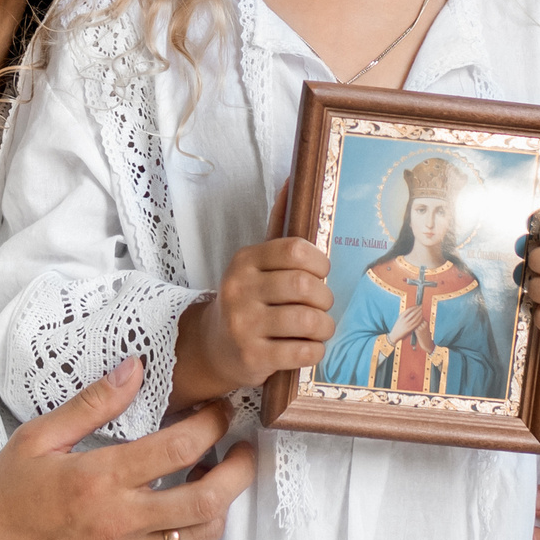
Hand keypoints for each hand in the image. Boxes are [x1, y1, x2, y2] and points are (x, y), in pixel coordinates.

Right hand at [0, 359, 255, 539]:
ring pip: (201, 533)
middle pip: (208, 498)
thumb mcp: (37, 439)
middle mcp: (121, 522)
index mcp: (99, 479)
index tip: (219, 410)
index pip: (179, 448)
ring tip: (217, 475)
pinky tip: (185, 507)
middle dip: (240, 468)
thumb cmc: (2, 501)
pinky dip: (193, 529)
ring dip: (221, 502)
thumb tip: (134, 368)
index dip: (212, 423)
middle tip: (244, 447)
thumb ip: (92, 403)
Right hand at [176, 233, 334, 400]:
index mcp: (244, 261)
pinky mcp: (252, 357)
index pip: (295, 250)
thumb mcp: (255, 263)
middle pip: (304, 286)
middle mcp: (239, 290)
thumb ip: (276, 225)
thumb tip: (290, 182)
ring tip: (321, 328)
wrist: (214, 346)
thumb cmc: (248, 299)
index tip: (321, 273)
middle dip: (325, 297)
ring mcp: (243, 325)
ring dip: (325, 326)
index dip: (319, 262)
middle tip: (323, 304)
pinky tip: (309, 347)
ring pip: (307, 321)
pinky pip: (302, 352)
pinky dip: (315, 351)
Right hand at [390, 302, 427, 343]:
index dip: (414, 307)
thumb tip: (410, 310)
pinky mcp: (409, 329)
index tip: (417, 305)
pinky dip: (419, 320)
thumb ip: (404, 315)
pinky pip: (416, 324)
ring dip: (420, 314)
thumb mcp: (399, 319)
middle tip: (422, 306)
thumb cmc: (397, 326)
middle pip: (413, 313)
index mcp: (401, 317)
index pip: (409, 310)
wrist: (394, 335)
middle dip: (418, 309)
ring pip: (415, 318)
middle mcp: (404, 320)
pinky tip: (422, 317)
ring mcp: (407, 325)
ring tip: (423, 311)